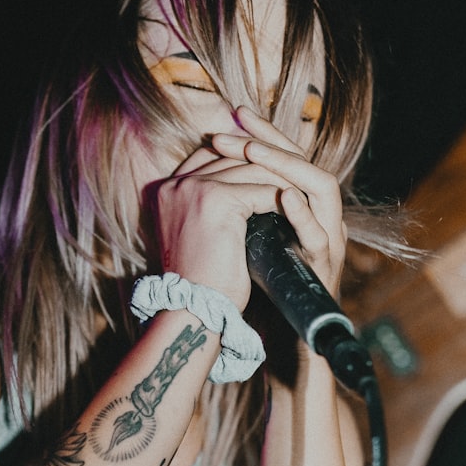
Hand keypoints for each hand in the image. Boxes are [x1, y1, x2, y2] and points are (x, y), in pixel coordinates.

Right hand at [150, 142, 288, 309]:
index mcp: (164, 190)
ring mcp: (195, 189)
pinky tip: (298, 208)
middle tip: (292, 172)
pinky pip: (263, 189)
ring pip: (250, 169)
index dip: (238, 157)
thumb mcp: (195, 233)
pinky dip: (284, 199)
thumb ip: (207, 206)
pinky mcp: (219, 200)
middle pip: (229, 157)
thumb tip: (242, 188)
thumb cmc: (198, 280)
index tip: (265, 165)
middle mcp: (175, 184)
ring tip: (301, 189)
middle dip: (262, 163)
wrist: (193, 309)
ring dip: (279, 179)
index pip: (207, 156)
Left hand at [210, 106, 347, 295]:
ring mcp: (328, 238)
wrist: (288, 332)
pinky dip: (303, 214)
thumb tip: (209, 175)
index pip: (288, 158)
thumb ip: (241, 206)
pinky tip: (285, 198)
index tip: (237, 114)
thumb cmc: (266, 284)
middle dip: (270, 142)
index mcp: (304, 206)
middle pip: (305, 163)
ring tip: (254, 151)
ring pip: (322, 188)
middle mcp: (322, 214)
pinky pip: (318, 234)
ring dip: (286, 166)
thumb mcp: (249, 236)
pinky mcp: (325, 264)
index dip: (265, 134)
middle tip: (236, 127)